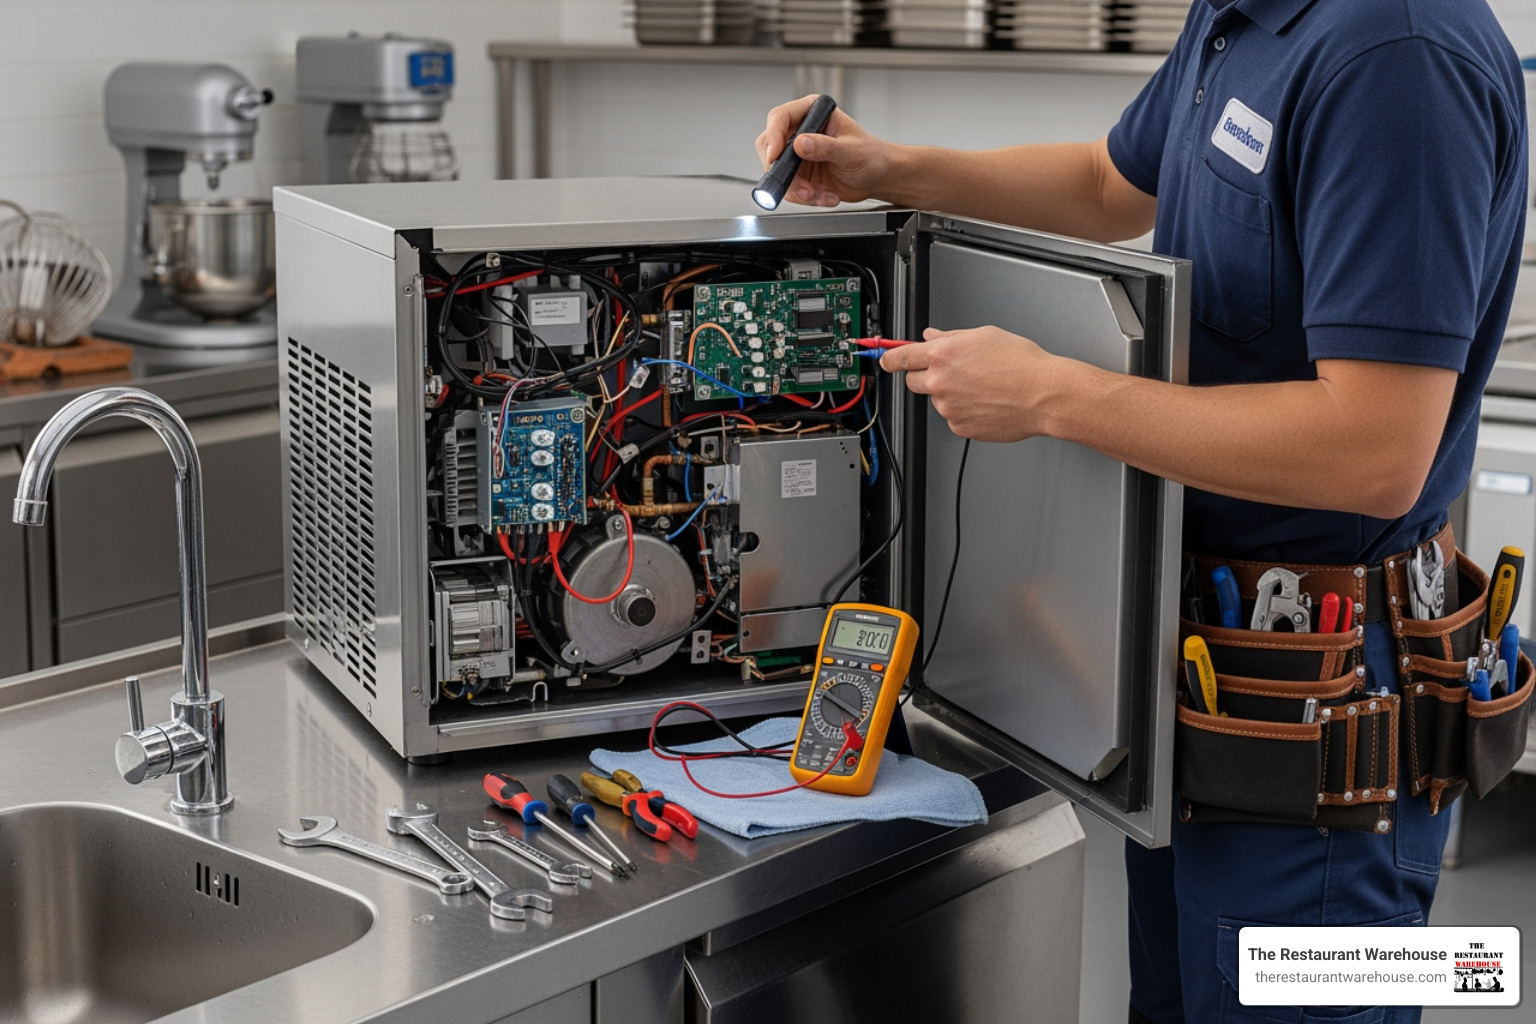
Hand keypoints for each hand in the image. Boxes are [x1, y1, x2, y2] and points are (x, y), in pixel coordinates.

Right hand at [755, 95, 895, 206]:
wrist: (878, 177)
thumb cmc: (871, 156)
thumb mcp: (850, 151)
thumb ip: (825, 147)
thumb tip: (801, 144)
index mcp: (813, 113)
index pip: (780, 118)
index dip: (773, 136)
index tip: (775, 155)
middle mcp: (802, 131)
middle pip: (770, 146)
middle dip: (783, 171)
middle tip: (797, 185)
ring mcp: (798, 154)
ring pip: (778, 172)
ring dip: (796, 189)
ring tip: (818, 194)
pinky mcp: (800, 174)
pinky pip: (790, 188)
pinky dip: (805, 197)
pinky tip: (824, 196)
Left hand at [880, 326, 1067, 442]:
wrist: (1043, 394)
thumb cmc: (1021, 364)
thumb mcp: (984, 335)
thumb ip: (951, 337)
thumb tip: (932, 336)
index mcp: (942, 355)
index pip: (900, 357)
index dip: (888, 357)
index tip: (883, 359)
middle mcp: (940, 382)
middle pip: (913, 381)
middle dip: (924, 376)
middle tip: (950, 372)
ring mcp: (948, 408)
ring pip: (937, 400)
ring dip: (950, 394)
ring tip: (982, 387)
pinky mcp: (960, 427)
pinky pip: (954, 417)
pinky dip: (964, 411)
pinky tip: (986, 402)